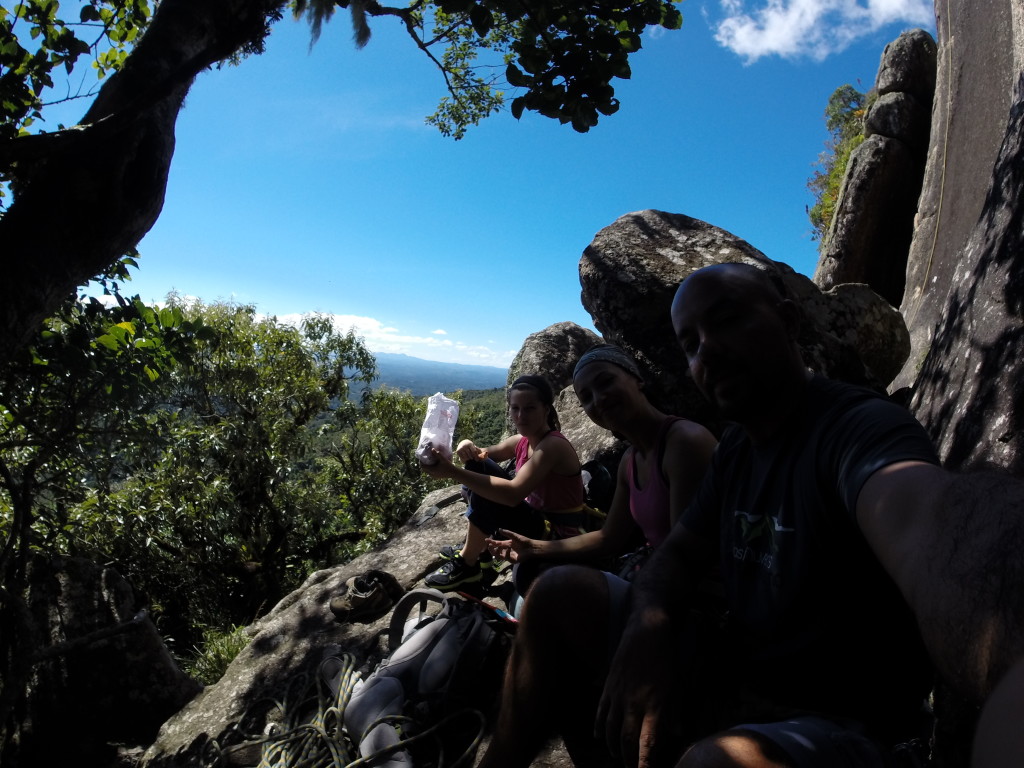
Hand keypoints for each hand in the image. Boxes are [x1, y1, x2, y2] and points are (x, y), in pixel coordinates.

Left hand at [420, 446, 454, 478]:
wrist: (453, 473)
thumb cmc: (448, 466)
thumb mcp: (443, 459)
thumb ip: (437, 454)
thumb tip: (432, 449)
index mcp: (432, 470)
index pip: (422, 467)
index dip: (421, 462)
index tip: (421, 457)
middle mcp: (432, 474)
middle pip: (424, 469)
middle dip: (423, 464)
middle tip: (424, 458)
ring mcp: (434, 476)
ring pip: (427, 471)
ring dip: (426, 467)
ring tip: (428, 461)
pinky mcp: (436, 477)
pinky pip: (430, 473)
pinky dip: (429, 469)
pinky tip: (433, 465)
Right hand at [455, 439, 487, 462]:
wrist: (463, 443)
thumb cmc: (471, 446)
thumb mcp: (475, 447)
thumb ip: (479, 451)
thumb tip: (486, 454)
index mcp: (470, 444)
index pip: (474, 451)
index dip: (476, 456)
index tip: (477, 460)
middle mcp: (464, 446)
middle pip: (470, 455)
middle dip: (473, 458)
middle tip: (474, 460)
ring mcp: (461, 448)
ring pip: (466, 457)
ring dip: (469, 459)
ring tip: (470, 458)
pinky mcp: (458, 451)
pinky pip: (462, 458)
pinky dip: (465, 460)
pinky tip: (466, 459)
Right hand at [486, 528, 539, 563]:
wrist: (531, 547)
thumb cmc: (523, 541)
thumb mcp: (514, 536)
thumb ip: (507, 533)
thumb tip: (499, 529)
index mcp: (506, 544)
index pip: (497, 544)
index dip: (491, 542)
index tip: (486, 540)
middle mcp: (506, 550)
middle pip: (496, 551)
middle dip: (492, 549)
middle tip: (490, 546)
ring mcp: (509, 556)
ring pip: (499, 556)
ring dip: (497, 552)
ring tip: (497, 547)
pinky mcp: (513, 560)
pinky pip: (507, 558)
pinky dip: (507, 553)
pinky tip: (509, 548)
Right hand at [597, 605, 683, 767]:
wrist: (646, 628)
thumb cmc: (666, 657)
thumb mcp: (677, 685)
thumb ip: (675, 711)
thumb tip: (677, 732)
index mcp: (654, 704)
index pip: (647, 743)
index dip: (644, 763)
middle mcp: (633, 702)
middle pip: (626, 740)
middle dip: (628, 759)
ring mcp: (618, 694)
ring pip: (610, 729)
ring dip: (613, 746)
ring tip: (618, 756)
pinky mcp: (608, 685)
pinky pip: (600, 712)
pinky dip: (599, 728)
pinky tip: (599, 738)